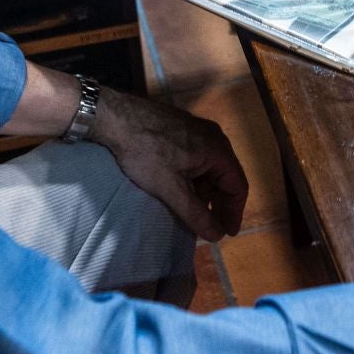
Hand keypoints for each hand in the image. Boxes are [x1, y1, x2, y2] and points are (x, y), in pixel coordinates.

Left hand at [89, 86, 248, 240]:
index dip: (234, 212)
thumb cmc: (145, 153)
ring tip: (194, 213)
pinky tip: (181, 190)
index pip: (238, 186)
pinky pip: (197, 159)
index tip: (227, 233)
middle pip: (225, 176)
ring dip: (205, 192)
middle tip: (210, 227)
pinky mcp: (181, 129)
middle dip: (219, 204)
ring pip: (210, 168)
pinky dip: (194, 179)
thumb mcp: (171, 189)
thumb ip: (196, 214)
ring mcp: (197, 131)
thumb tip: (217, 236)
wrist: (115, 117)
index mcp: (217, 149)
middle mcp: (213, 137)